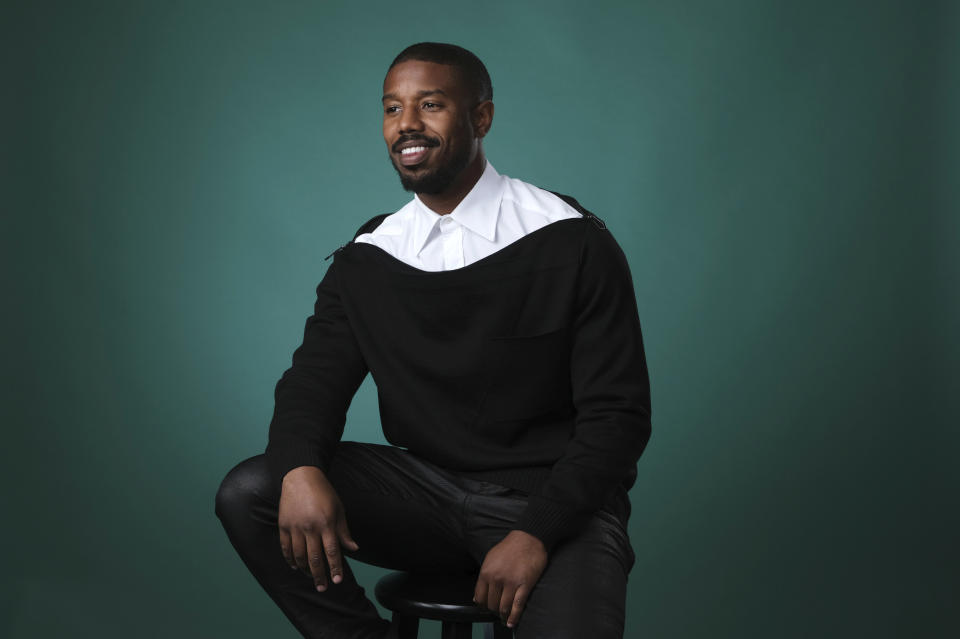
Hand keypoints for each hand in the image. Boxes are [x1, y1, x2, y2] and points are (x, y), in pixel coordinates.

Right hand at [278, 465, 358, 591]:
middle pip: (314, 558)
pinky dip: (290, 559)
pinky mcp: (283, 525)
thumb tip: (353, 548)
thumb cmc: (323, 492)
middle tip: (322, 587)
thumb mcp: (339, 509)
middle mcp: (310, 527)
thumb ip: (344, 531)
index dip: (335, 568)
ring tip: (310, 577)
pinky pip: (285, 547)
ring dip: (304, 569)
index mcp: (326, 523)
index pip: (332, 551)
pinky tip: (295, 566)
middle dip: (319, 575)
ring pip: (299, 556)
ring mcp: (295, 527)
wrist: (301, 476)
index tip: (337, 580)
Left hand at [474, 530, 547, 627]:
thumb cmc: (510, 546)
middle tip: (496, 612)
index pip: (479, 597)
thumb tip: (478, 595)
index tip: (485, 608)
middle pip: (491, 604)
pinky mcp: (525, 585)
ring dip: (503, 615)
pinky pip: (517, 605)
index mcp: (486, 572)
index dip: (482, 605)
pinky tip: (511, 622)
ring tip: (504, 618)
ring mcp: (511, 583)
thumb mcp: (491, 558)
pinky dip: (514, 617)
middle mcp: (497, 579)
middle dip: (493, 611)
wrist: (529, 538)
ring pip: (503, 607)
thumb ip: (484, 576)